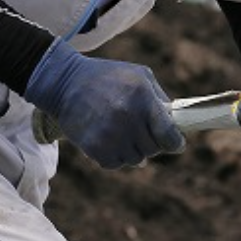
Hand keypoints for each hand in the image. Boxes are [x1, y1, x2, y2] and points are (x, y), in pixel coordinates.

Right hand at [25, 40, 184, 168]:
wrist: (64, 82)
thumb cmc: (107, 77)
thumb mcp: (139, 76)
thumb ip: (160, 99)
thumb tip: (177, 125)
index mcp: (143, 99)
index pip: (169, 135)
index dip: (175, 143)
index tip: (176, 143)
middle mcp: (128, 118)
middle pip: (153, 149)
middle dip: (151, 143)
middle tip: (140, 132)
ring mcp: (110, 134)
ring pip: (135, 160)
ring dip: (132, 150)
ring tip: (121, 133)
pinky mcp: (94, 147)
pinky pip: (115, 164)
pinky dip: (114, 157)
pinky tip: (108, 140)